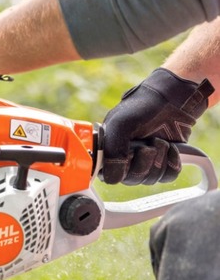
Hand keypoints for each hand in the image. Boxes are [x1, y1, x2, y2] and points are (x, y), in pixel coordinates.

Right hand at [101, 68, 213, 184]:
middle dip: (145, 162)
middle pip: (131, 180)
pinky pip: (166, 177)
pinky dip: (172, 164)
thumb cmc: (144, 106)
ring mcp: (142, 161)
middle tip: (149, 145)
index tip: (131, 152)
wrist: (174, 99)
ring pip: (149, 179)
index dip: (121, 168)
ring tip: (160, 141)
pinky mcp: (161, 163)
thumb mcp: (121, 124)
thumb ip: (112, 150)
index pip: (108, 176)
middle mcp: (122, 158)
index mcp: (106, 149)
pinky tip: (171, 149)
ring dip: (159, 161)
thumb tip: (112, 177)